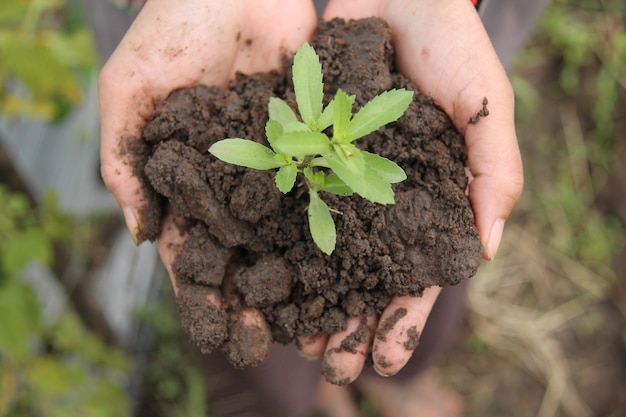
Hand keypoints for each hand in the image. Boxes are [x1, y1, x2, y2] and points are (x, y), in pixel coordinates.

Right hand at [99, 0, 316, 360]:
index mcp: (189, 173)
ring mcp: (276, 157)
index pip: (192, 243)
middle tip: (270, 335)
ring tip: (315, 311)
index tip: (218, 327)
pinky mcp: (312, 133)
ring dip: (297, 266)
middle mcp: (235, 174)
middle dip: (254, 290)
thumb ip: (124, 156)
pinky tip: (349, 250)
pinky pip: (323, 177)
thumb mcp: (129, 88)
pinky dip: (332, 212)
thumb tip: (139, 231)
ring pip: (286, 222)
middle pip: (245, 245)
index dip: (202, 286)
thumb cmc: (171, 26)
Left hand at [297, 0, 522, 383]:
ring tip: (292, 339)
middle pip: (363, 273)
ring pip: (321, 249)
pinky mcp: (304, 148)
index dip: (403, 318)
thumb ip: (492, 172)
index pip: (418, 273)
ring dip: (308, 296)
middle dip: (349, 321)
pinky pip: (287, 199)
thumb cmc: (450, 44)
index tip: (384, 360)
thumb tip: (486, 250)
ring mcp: (339, 175)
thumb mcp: (485, 105)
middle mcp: (381, 197)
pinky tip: (260, 275)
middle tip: (331, 367)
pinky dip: (275, 239)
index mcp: (428, 198)